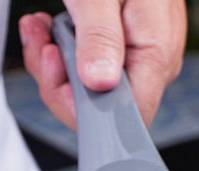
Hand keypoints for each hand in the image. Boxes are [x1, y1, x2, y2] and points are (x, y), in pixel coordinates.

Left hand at [18, 0, 186, 128]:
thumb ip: (100, 36)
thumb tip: (99, 84)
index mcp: (157, 50)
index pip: (129, 114)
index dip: (86, 110)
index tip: (57, 80)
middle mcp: (155, 59)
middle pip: (104, 105)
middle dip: (61, 81)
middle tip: (44, 46)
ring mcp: (140, 54)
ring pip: (91, 87)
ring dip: (56, 62)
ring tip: (41, 29)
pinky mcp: (124, 47)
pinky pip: (91, 66)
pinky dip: (63, 49)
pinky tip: (50, 27)